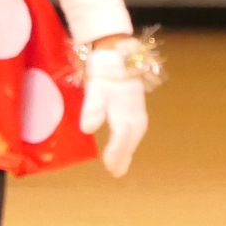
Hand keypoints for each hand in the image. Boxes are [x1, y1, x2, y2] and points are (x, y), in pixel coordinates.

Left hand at [76, 38, 149, 176]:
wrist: (118, 52)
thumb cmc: (105, 71)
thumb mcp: (95, 88)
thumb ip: (92, 108)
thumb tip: (87, 129)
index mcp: (125, 112)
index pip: (121, 137)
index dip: (116, 153)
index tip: (109, 167)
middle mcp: (135, 114)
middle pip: (130, 139)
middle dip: (124, 156)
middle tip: (116, 173)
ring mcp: (138, 109)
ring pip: (135, 135)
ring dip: (128, 150)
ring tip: (121, 165)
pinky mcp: (137, 105)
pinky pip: (136, 128)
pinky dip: (131, 140)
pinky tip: (126, 143)